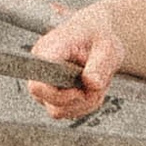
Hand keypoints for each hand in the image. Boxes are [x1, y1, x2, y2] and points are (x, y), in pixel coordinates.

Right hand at [26, 2, 122, 119]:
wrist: (95, 34)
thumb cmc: (97, 35)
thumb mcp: (107, 46)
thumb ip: (100, 64)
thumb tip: (92, 84)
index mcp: (49, 49)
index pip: (38, 82)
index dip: (57, 94)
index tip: (80, 91)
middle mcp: (41, 67)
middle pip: (48, 101)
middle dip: (78, 100)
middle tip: (97, 86)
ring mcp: (44, 83)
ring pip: (57, 110)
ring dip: (83, 104)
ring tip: (96, 85)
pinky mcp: (51, 94)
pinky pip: (64, 111)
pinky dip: (83, 106)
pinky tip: (90, 89)